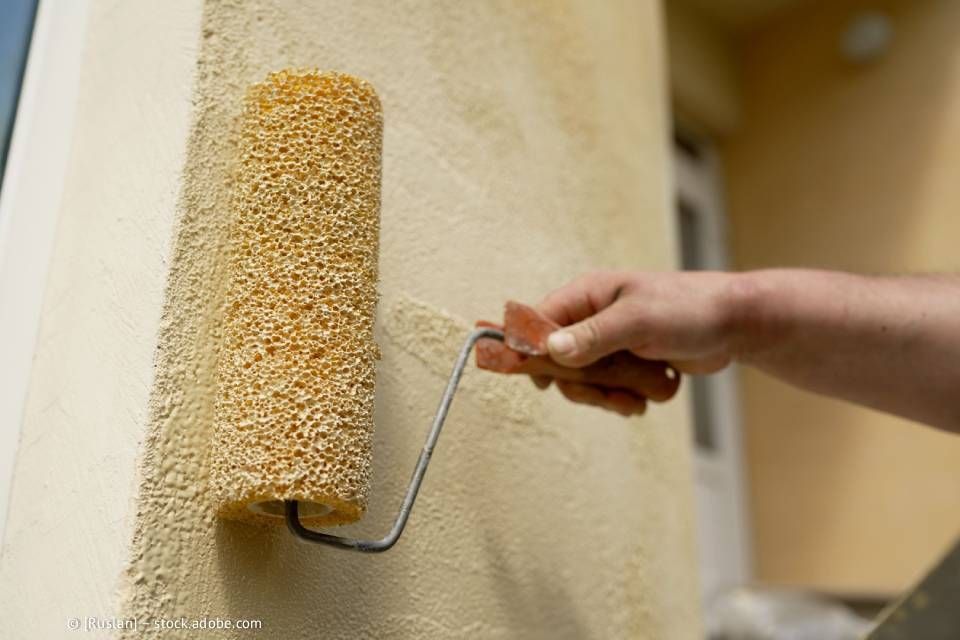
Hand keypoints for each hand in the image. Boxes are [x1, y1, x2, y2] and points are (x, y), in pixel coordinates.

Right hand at [533, 270, 746, 412]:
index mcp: (588, 295)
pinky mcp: (626, 360)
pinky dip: (621, 398)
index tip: (539, 380)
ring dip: (603, 395)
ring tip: (631, 400)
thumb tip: (550, 350)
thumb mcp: (638, 321)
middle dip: (578, 384)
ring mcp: (609, 340)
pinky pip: (607, 387)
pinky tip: (642, 399)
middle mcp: (592, 316)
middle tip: (603, 395)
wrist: (734, 324)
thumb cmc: (688, 309)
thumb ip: (593, 336)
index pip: (539, 320)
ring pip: (582, 379)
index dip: (531, 350)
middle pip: (557, 358)